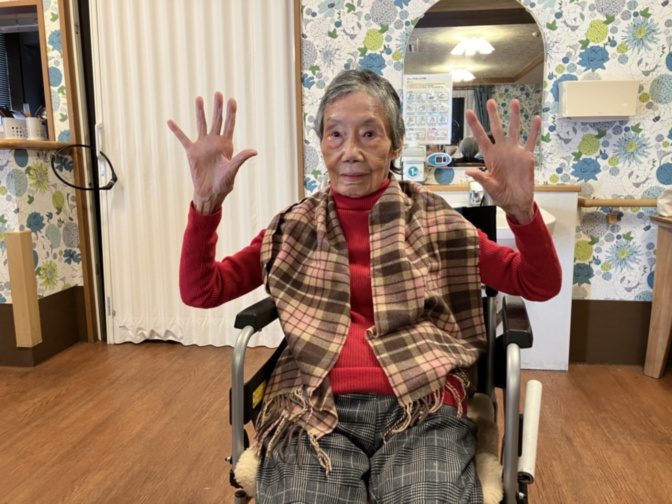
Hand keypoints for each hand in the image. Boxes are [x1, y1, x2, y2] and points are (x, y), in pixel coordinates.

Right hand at [167, 93, 256, 214]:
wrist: (210, 193)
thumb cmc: (224, 183)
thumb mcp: (233, 170)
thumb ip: (241, 159)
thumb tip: (254, 151)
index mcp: (226, 145)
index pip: (229, 125)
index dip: (231, 113)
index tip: (232, 100)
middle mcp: (215, 142)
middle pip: (217, 121)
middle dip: (218, 108)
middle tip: (218, 93)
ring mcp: (203, 145)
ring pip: (202, 125)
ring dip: (201, 112)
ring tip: (199, 98)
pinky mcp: (192, 152)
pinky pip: (183, 138)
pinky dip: (177, 130)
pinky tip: (170, 121)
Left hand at [465, 99, 540, 224]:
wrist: (517, 201)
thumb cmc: (501, 195)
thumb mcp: (489, 187)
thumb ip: (481, 178)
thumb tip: (468, 172)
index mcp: (490, 157)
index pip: (481, 138)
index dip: (475, 125)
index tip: (469, 112)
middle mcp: (502, 151)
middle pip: (497, 129)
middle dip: (493, 115)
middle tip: (490, 101)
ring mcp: (515, 152)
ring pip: (514, 130)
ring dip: (514, 117)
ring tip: (514, 102)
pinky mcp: (527, 156)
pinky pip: (531, 141)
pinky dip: (533, 130)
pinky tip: (535, 118)